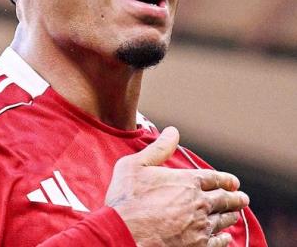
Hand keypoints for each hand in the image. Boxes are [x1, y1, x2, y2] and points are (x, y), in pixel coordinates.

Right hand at [105, 127, 248, 245]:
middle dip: (235, 198)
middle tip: (242, 198)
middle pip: (224, 200)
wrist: (126, 233)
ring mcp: (200, 227)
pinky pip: (218, 242)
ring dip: (230, 216)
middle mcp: (199, 203)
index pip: (214, 178)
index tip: (233, 182)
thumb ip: (159, 148)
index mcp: (187, 181)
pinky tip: (226, 238)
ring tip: (235, 214)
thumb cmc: (127, 198)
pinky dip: (224, 239)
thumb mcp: (137, 165)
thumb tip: (173, 131)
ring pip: (223, 220)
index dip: (225, 180)